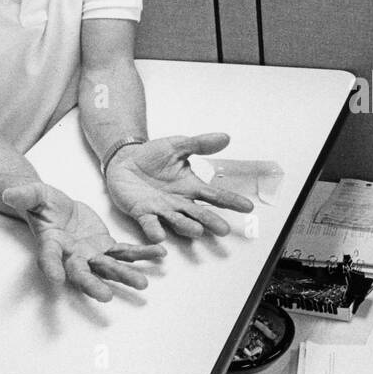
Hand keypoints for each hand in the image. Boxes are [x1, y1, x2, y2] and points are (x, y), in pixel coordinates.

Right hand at [2, 182, 164, 301]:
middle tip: (105, 296)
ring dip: (125, 275)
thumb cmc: (42, 203)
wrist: (57, 207)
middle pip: (81, 273)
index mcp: (51, 244)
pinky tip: (159, 255)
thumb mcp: (34, 194)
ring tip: (142, 284)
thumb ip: (25, 195)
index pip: (49, 258)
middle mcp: (71, 255)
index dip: (52, 269)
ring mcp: (90, 254)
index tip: (56, 281)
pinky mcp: (106, 247)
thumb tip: (9, 193)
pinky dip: (142, 254)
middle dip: (93, 285)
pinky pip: (126, 252)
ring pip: (109, 267)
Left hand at [104, 133, 254, 242]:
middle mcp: (179, 202)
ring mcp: (161, 209)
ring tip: (197, 231)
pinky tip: (159, 236)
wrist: (124, 160)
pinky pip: (149, 223)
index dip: (231, 201)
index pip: (215, 195)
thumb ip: (200, 144)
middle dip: (211, 221)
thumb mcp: (178, 146)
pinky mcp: (142, 212)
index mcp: (191, 187)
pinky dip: (154, 230)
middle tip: (224, 229)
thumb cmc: (152, 156)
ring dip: (187, 227)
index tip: (248, 207)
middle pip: (199, 213)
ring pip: (177, 221)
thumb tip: (224, 137)